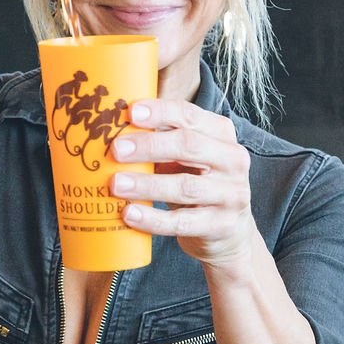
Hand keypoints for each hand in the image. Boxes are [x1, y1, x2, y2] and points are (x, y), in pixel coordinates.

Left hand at [109, 98, 254, 268]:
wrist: (226, 231)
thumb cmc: (194, 182)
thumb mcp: (182, 157)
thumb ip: (158, 139)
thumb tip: (111, 125)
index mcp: (221, 134)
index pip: (190, 116)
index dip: (160, 112)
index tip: (130, 112)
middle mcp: (232, 160)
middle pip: (189, 146)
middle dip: (149, 146)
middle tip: (116, 149)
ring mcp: (231, 194)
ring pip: (185, 187)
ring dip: (146, 185)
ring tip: (116, 184)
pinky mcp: (221, 225)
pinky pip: (182, 222)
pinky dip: (153, 219)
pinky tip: (129, 214)